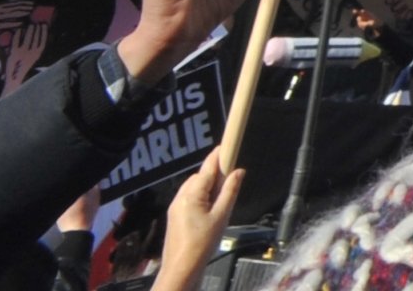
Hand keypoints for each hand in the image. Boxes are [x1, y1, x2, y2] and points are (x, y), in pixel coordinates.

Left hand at [154, 159, 244, 290]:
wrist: (181, 269)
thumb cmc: (201, 244)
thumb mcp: (222, 216)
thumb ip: (230, 191)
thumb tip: (238, 171)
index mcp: (191, 195)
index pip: (207, 167)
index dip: (218, 154)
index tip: (228, 143)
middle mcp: (180, 197)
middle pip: (200, 176)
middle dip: (215, 175)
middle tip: (231, 183)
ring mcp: (175, 206)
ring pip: (194, 187)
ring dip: (208, 187)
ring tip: (221, 202)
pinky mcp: (174, 216)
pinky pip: (189, 198)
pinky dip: (201, 197)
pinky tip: (210, 210)